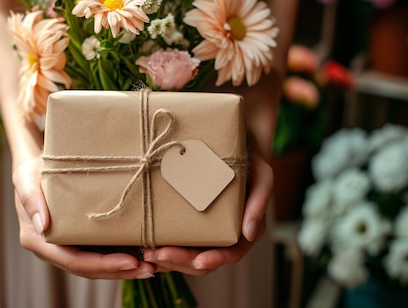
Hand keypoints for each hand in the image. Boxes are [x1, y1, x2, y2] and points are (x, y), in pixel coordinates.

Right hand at [12, 157, 156, 279]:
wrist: (37, 166)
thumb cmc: (32, 170)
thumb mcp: (26, 178)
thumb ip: (32, 199)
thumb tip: (43, 225)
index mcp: (38, 240)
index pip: (72, 260)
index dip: (101, 265)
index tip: (129, 262)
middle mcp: (53, 249)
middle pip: (89, 269)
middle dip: (119, 271)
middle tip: (149, 268)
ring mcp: (67, 247)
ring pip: (97, 266)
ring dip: (124, 270)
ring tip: (152, 267)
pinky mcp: (79, 240)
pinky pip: (101, 254)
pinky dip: (121, 257)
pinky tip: (143, 255)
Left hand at [142, 153, 272, 275]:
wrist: (235, 145)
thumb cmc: (252, 161)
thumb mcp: (263, 176)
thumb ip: (259, 202)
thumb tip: (249, 233)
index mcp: (245, 231)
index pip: (231, 254)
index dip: (214, 259)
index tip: (198, 261)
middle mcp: (225, 237)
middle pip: (202, 261)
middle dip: (180, 262)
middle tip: (157, 255)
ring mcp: (206, 233)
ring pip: (186, 257)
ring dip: (167, 260)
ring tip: (147, 254)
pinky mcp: (191, 224)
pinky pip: (177, 242)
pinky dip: (162, 246)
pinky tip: (145, 244)